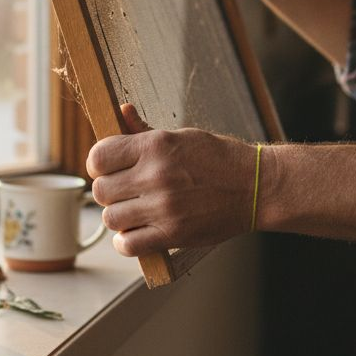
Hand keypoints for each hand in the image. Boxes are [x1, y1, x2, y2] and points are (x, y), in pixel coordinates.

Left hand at [87, 104, 256, 256]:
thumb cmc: (219, 158)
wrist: (256, 187)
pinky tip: (139, 231)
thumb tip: (120, 112)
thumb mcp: (182, 136)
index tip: (108, 168)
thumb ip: (144, 130)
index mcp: (155, 145)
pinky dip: (127, 241)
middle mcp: (156, 175)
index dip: (98, 164)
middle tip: (125, 191)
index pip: (99, 156)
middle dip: (109, 191)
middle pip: (101, 190)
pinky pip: (128, 244)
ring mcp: (163, 207)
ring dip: (119, 216)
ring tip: (134, 211)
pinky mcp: (173, 234)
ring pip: (111, 218)